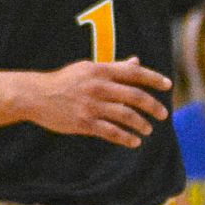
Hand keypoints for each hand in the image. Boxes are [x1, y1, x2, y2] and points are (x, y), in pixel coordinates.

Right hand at [25, 57, 171, 146]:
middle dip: (153, 106)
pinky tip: (134, 141)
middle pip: (134, 96)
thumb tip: (136, 62)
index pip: (133, 73)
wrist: (36, 95)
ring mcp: (91, 105)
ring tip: (148, 130)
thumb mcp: (88, 69)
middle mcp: (98, 86)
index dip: (153, 79)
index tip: (168, 86)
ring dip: (141, 124)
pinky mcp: (84, 122)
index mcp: (100, 70)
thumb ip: (114, 67)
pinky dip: (125, 138)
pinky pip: (111, 132)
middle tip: (162, 114)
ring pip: (125, 116)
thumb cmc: (65, 81)